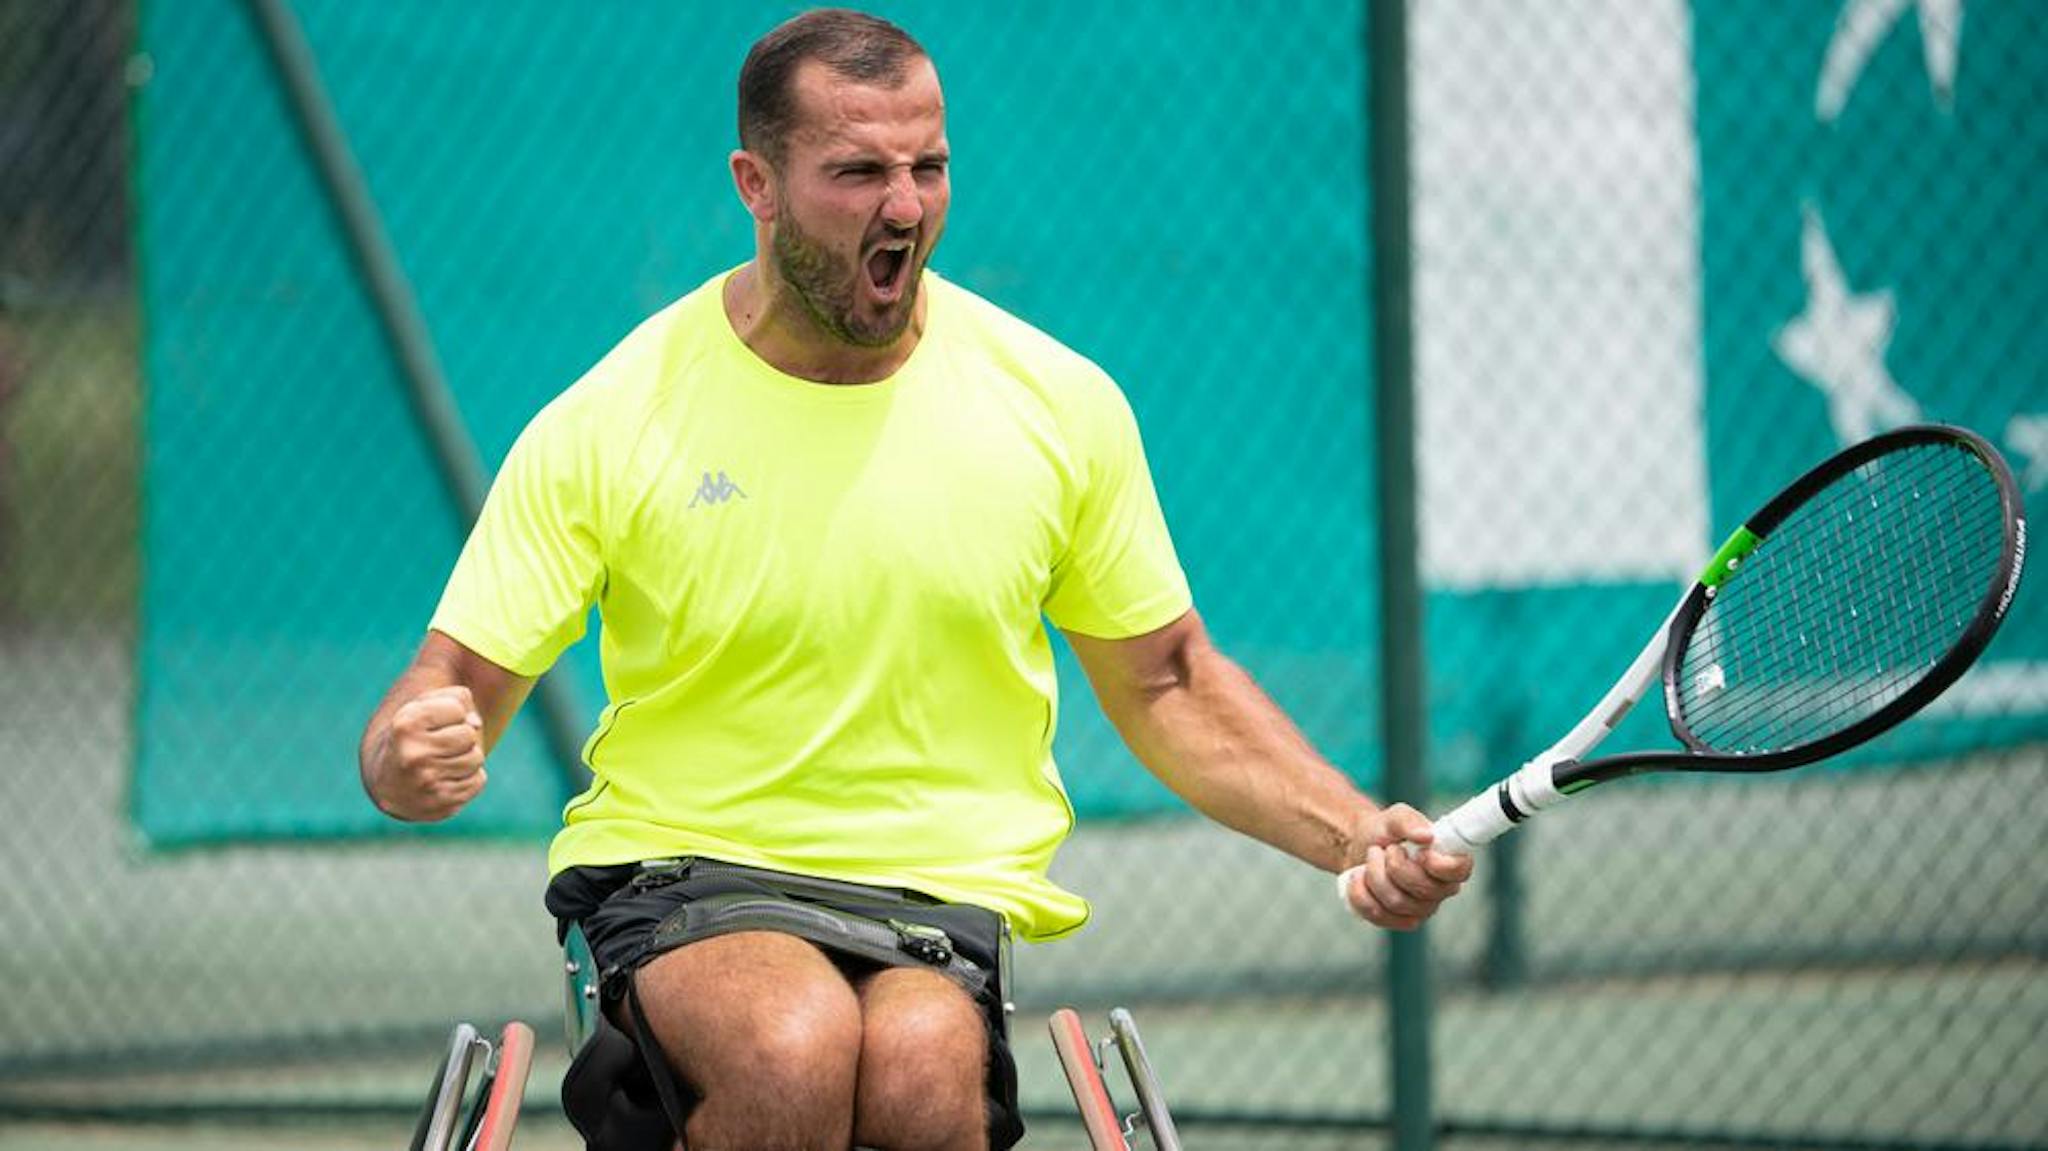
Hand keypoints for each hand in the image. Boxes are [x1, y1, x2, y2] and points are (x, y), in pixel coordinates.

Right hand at [373, 685, 486, 820]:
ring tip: (444, 761)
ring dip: (467, 758)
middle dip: (461, 737)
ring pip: (476, 759)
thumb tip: (476, 724)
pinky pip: (477, 781)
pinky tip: (447, 778)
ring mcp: (426, 783)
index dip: (452, 713)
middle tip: (440, 744)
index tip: (433, 723)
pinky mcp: (440, 804)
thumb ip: (457, 698)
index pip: (457, 708)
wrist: (388, 782)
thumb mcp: (425, 705)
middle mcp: (412, 755)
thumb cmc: (415, 735)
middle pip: (469, 735)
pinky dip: (469, 778)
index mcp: (406, 725)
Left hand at [1336, 804, 1472, 929]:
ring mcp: (1420, 909)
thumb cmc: (1385, 831)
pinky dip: (1360, 892)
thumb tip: (1426, 835)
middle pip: (1422, 889)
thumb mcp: (1394, 817)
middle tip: (1386, 849)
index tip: (1420, 852)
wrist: (1359, 847)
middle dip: (1394, 865)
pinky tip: (1359, 877)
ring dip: (1374, 874)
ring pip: (1396, 902)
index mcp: (1450, 862)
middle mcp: (1440, 890)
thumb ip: (1409, 821)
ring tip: (1371, 859)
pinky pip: (1377, 914)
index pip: (1459, 871)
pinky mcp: (1397, 921)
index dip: (1439, 865)